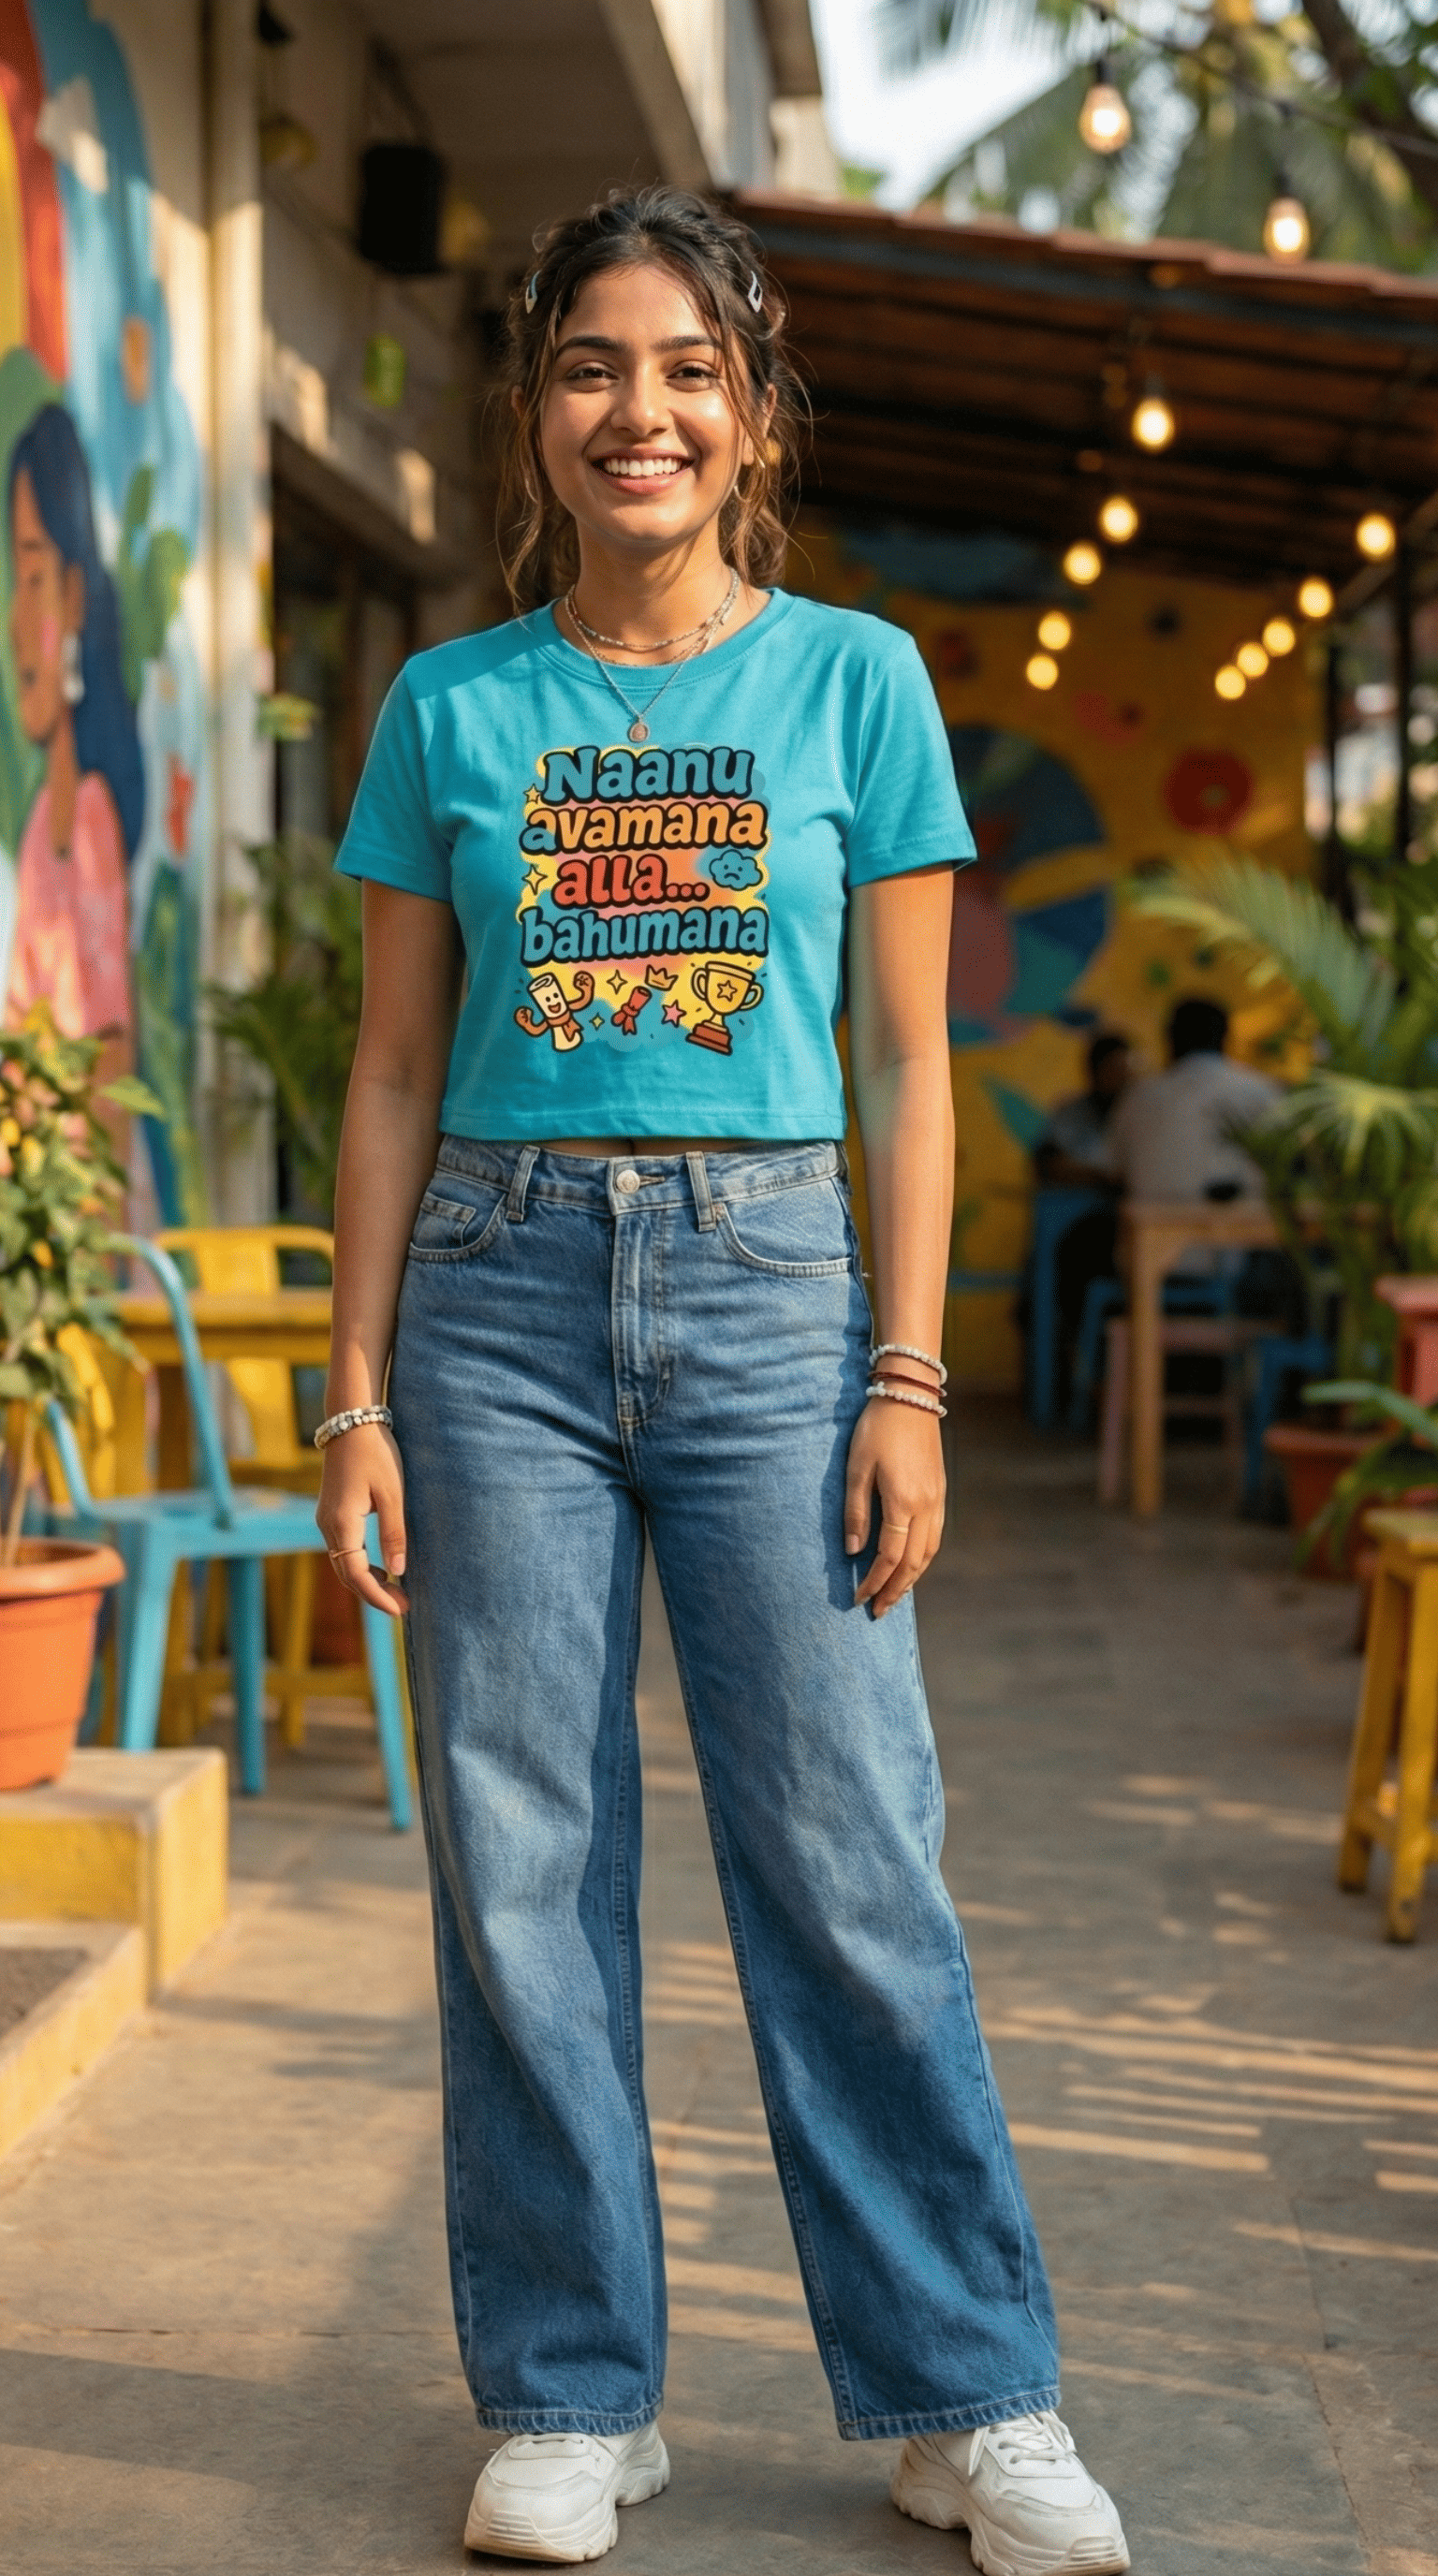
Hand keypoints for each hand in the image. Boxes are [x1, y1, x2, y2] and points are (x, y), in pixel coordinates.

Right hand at [315, 1422, 408, 1616]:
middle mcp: (327, 1526)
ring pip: (344, 1563)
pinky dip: (362, 1564)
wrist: (352, 1423)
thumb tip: (399, 1572)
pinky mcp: (332, 1513)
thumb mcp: (393, 1494)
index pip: (356, 1575)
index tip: (401, 1609)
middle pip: (347, 1574)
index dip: (378, 1596)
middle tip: (405, 1606)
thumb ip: (394, 1534)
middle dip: (374, 1594)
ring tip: (397, 1591)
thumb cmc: (376, 1454)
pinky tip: (383, 1569)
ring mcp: (326, 1520)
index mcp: (341, 1524)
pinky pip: (344, 1550)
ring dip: (368, 1580)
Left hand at [844, 1396, 945, 1616]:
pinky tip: (910, 1564)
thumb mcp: (856, 1468)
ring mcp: (937, 1500)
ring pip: (928, 1553)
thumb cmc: (876, 1429)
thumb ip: (855, 1511)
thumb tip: (853, 1550)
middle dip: (894, 1590)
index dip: (873, 1582)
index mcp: (903, 1502)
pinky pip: (934, 1537)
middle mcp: (926, 1507)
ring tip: (893, 1595)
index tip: (858, 1599)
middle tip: (878, 1611)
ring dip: (911, 1578)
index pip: (888, 1557)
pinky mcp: (940, 1491)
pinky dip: (922, 1559)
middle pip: (912, 1563)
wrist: (910, 1396)